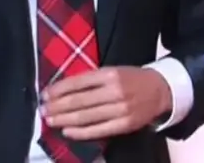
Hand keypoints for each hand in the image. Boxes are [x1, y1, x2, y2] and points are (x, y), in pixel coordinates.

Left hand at [41, 67, 172, 140]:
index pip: (78, 82)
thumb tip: (61, 90)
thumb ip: (91, 79)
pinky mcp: (125, 124)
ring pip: (86, 117)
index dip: (58, 90)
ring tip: (50, 121)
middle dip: (57, 107)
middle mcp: (115, 91)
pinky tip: (67, 131)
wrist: (160, 90)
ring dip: (64, 120)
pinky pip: (98, 130)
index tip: (44, 95)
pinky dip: (80, 132)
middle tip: (42, 110)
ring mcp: (120, 109)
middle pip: (79, 101)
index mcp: (110, 74)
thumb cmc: (131, 79)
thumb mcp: (113, 71)